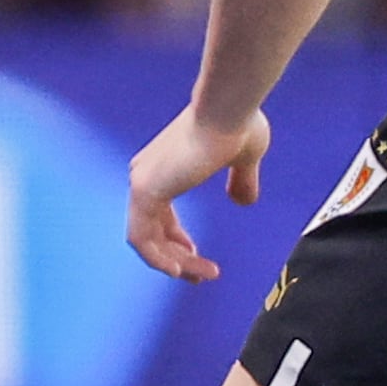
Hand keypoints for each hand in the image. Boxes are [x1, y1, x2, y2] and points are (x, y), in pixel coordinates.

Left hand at [127, 105, 270, 281]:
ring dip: (173, 263)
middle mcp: (145, 175)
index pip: (159, 215)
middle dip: (177, 257)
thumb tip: (244, 202)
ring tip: (201, 276)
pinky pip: (141, 239)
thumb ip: (241, 180)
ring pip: (146, 240)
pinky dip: (158, 259)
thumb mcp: (244, 158)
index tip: (196, 256)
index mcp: (162, 167)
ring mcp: (141, 182)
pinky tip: (179, 270)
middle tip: (203, 275)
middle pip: (152, 230)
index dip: (175, 241)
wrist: (229, 109)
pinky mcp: (145, 191)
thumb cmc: (237, 124)